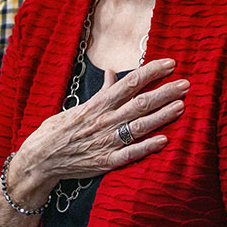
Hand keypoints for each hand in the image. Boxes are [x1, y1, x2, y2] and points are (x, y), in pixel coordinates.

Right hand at [10, 58, 186, 206]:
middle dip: (165, 92)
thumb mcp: (78, 106)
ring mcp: (106, 142)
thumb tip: (112, 71)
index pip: (130, 82)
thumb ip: (101, 91)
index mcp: (98, 104)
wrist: (39, 160)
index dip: (152, 72)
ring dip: (162, 116)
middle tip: (186, 84)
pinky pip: (130, 153)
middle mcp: (105, 120)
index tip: (171, 64)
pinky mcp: (106, 162)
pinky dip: (147, 147)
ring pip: (139, 126)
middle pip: (140, 102)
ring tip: (182, 105)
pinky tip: (164, 140)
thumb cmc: (58, 131)